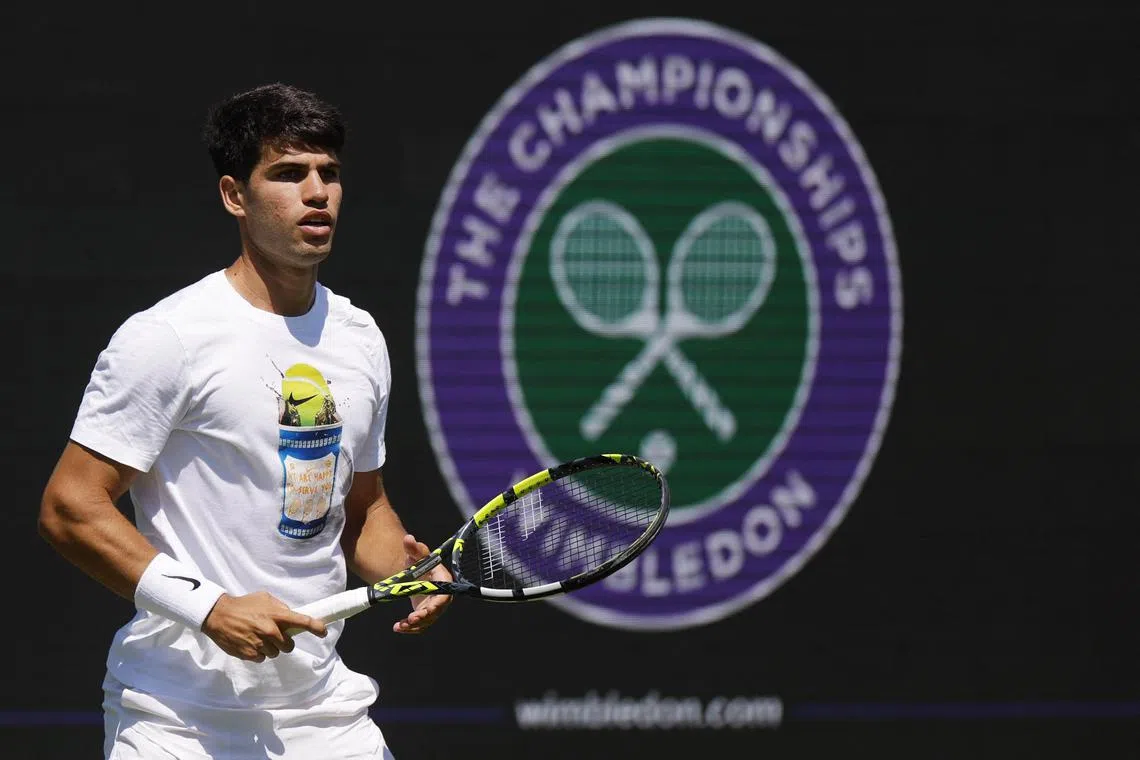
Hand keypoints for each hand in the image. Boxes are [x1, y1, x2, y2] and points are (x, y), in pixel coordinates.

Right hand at [202, 591, 326, 661]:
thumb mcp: (264, 598)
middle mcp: (270, 631)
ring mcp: (259, 644)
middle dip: (284, 642)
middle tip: (274, 635)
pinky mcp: (249, 654)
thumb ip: (280, 607)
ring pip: (275, 653)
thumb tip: (291, 615)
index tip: (323, 632)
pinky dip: (258, 653)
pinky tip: (250, 643)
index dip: (316, 627)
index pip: (302, 622)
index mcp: (276, 615)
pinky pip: (262, 658)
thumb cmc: (244, 605)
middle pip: (289, 646)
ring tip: (258, 637)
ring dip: (270, 648)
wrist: (218, 615)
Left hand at [393, 534, 452, 633]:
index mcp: (443, 581)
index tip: (423, 612)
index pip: (444, 596)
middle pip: (436, 611)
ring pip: (427, 620)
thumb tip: (409, 539)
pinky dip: (410, 628)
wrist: (415, 573)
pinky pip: (421, 624)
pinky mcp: (426, 613)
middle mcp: (442, 596)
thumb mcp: (416, 555)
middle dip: (424, 618)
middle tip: (410, 620)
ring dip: (414, 625)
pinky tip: (398, 627)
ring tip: (400, 626)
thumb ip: (413, 548)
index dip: (435, 605)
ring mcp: (434, 606)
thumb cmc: (419, 562)